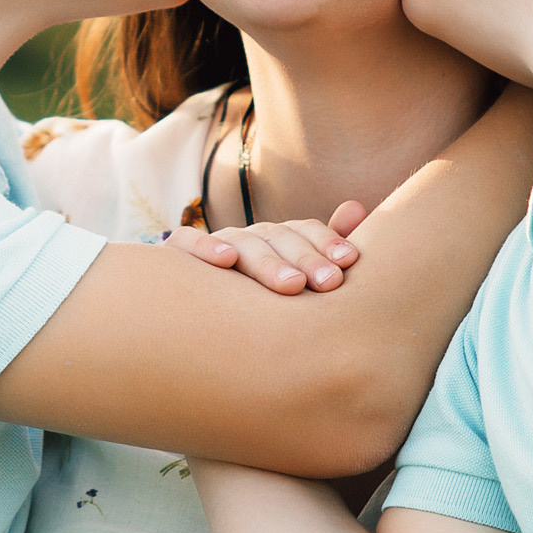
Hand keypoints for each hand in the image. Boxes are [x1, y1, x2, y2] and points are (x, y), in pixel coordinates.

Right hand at [159, 201, 365, 293]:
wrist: (194, 326)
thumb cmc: (261, 306)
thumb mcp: (299, 279)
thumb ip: (328, 247)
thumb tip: (356, 207)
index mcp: (278, 241)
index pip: (304, 231)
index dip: (327, 242)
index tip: (349, 262)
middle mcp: (247, 238)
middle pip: (277, 238)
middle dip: (305, 259)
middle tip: (330, 283)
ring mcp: (213, 245)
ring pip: (241, 243)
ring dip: (267, 261)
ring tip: (292, 285)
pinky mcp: (176, 257)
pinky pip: (187, 242)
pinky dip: (205, 247)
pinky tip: (226, 261)